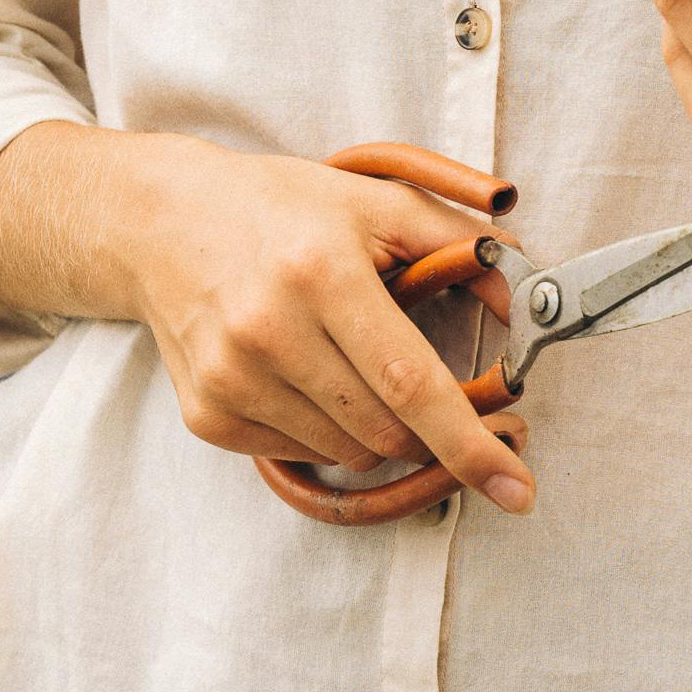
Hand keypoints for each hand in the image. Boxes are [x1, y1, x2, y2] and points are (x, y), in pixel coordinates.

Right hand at [109, 138, 534, 510]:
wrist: (162, 223)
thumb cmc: (281, 207)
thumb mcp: (374, 202)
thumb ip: (462, 242)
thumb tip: (530, 295)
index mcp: (321, 272)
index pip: (411, 383)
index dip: (470, 443)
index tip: (518, 488)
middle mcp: (270, 330)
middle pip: (387, 430)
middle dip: (426, 423)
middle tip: (423, 382)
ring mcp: (232, 379)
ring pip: (349, 451)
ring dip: (373, 424)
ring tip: (346, 356)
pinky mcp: (207, 415)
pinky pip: (300, 452)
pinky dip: (322, 426)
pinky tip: (301, 370)